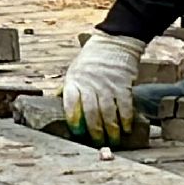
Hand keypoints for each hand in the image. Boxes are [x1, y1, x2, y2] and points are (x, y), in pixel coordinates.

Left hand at [62, 32, 144, 146]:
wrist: (114, 42)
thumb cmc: (92, 59)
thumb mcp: (75, 70)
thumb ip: (69, 87)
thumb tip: (57, 101)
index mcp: (75, 80)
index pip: (70, 102)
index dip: (73, 118)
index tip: (76, 131)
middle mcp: (90, 84)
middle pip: (91, 112)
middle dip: (94, 131)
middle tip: (97, 142)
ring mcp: (107, 85)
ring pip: (108, 112)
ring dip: (111, 129)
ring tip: (113, 140)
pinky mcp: (123, 85)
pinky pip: (124, 105)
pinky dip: (126, 119)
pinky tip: (126, 128)